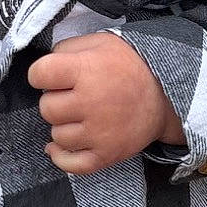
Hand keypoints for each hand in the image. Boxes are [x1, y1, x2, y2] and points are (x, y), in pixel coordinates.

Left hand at [27, 30, 182, 175]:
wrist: (168, 94)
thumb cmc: (129, 65)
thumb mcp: (99, 42)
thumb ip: (66, 49)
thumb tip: (42, 71)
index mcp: (87, 70)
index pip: (39, 74)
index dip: (41, 75)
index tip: (52, 76)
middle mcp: (91, 102)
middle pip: (47, 108)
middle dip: (56, 101)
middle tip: (74, 96)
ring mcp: (99, 132)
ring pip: (57, 136)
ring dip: (64, 126)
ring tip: (81, 116)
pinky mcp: (107, 155)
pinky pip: (71, 164)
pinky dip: (61, 157)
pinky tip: (61, 146)